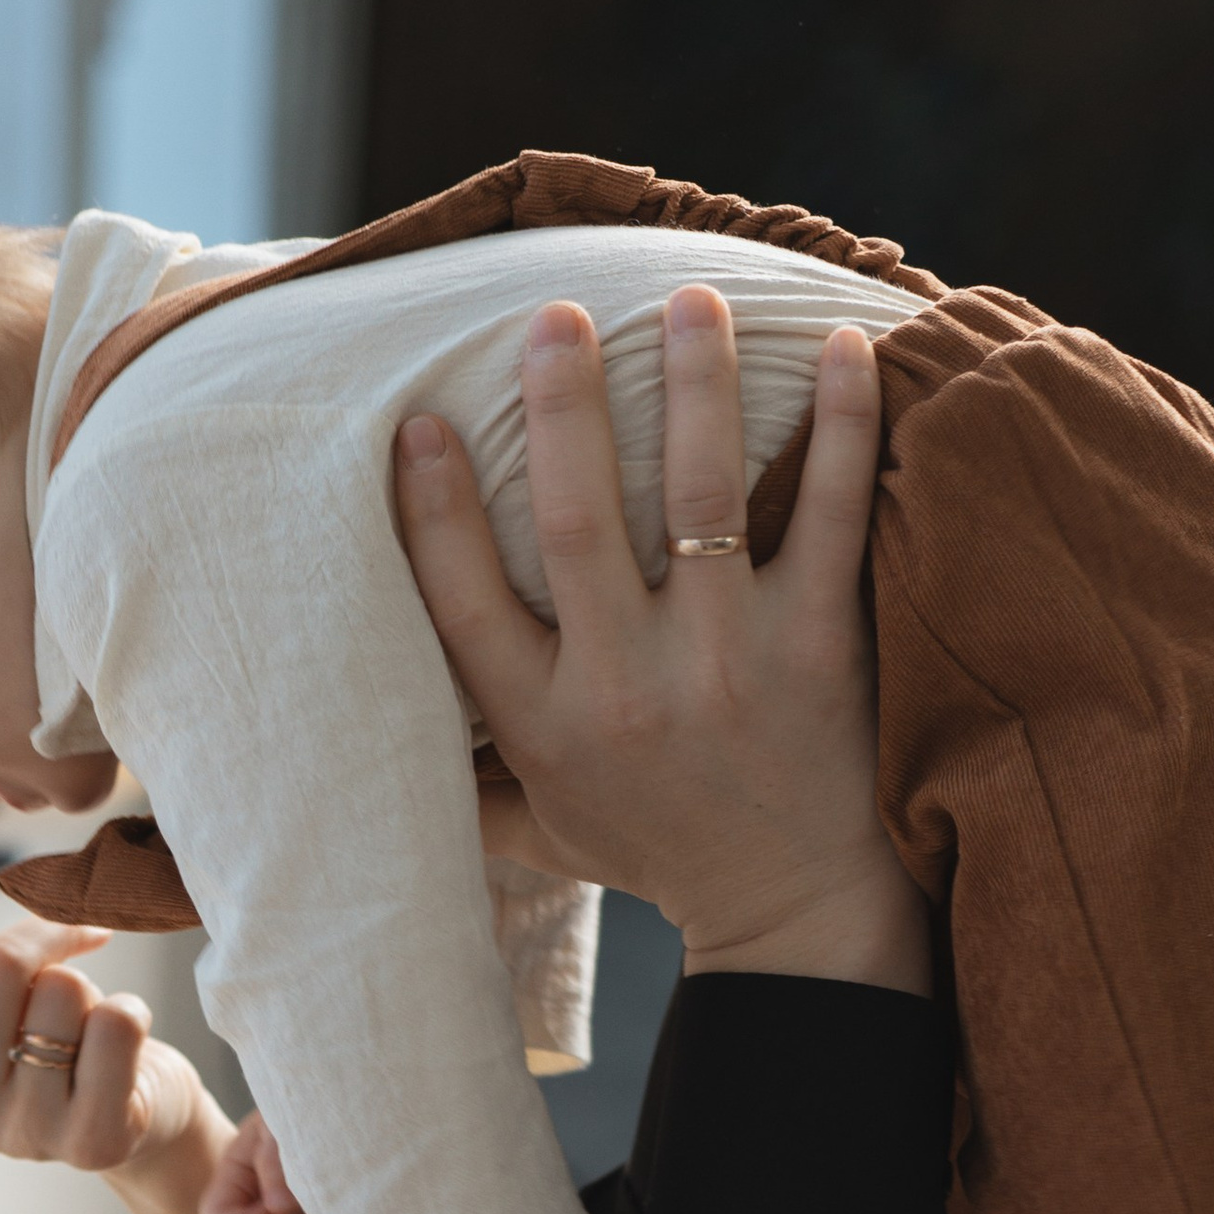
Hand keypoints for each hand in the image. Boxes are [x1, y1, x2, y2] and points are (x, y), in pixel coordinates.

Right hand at [0, 846, 204, 1172]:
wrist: (126, 1105)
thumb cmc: (21, 1030)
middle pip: (1, 965)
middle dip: (40, 950)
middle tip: (48, 985)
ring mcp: (27, 1139)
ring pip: (67, 993)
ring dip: (86, 995)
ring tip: (77, 1039)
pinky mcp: (95, 1144)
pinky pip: (118, 1026)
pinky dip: (128, 1015)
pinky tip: (117, 1053)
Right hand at [396, 290, 928, 996]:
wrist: (793, 915)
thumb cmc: (655, 847)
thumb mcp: (542, 825)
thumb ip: (466, 766)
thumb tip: (363, 717)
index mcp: (546, 727)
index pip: (466, 604)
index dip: (432, 511)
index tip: (415, 424)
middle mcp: (627, 692)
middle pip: (576, 527)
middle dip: (563, 411)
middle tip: (556, 314)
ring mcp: (729, 664)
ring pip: (700, 499)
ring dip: (695, 387)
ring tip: (689, 298)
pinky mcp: (820, 649)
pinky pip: (830, 517)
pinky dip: (842, 428)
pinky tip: (850, 346)